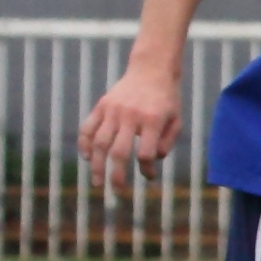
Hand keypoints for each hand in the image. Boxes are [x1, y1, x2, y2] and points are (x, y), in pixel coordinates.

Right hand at [85, 65, 184, 185]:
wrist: (152, 69)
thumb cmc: (167, 99)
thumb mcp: (176, 119)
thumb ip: (167, 142)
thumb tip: (151, 161)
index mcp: (153, 120)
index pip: (146, 154)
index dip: (147, 170)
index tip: (149, 176)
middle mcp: (131, 116)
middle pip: (119, 152)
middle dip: (117, 176)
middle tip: (117, 191)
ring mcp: (114, 110)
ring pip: (99, 143)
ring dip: (96, 166)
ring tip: (97, 182)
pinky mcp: (102, 105)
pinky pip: (88, 128)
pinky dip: (84, 145)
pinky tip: (87, 158)